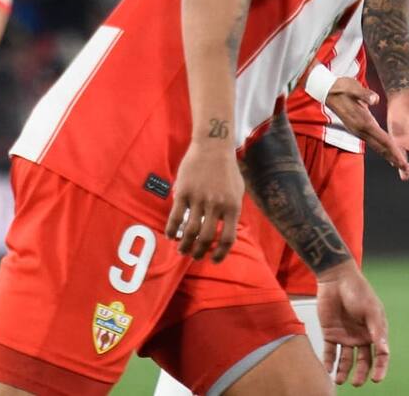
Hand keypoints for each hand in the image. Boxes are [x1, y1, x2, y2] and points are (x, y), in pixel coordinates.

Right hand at [164, 140, 242, 261]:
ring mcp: (199, 198)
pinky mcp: (184, 192)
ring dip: (184, 245)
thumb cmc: (227, 170)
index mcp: (232, 206)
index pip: (228, 238)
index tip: (213, 260)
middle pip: (207, 238)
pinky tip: (170, 236)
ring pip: (190, 231)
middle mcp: (217, 205)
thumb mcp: (238, 191)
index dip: (220, 253)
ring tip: (181, 250)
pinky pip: (176, 217)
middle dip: (199, 252)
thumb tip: (229, 234)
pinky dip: (172, 231)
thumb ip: (233, 212)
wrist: (213, 146)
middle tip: (193, 255)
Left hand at [318, 260, 389, 386]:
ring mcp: (345, 336)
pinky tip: (328, 370)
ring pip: (346, 360)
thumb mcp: (370, 310)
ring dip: (343, 371)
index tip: (377, 379)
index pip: (380, 354)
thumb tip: (385, 351)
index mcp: (374, 331)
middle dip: (361, 374)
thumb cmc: (358, 291)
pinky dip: (329, 362)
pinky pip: (330, 352)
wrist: (336, 278)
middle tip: (356, 384)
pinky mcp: (330, 334)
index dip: (380, 368)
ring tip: (339, 380)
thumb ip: (377, 331)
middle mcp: (360, 336)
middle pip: (363, 361)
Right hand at [325, 79, 408, 180]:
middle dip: (396, 160)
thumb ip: (364, 94)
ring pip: (378, 147)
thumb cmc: (342, 88)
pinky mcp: (359, 129)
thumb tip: (375, 99)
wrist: (327, 91)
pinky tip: (391, 156)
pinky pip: (375, 143)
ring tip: (404, 168)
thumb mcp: (352, 87)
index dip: (394, 150)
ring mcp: (360, 131)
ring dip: (391, 158)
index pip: (382, 139)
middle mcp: (361, 130)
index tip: (403, 161)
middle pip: (382, 148)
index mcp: (363, 122)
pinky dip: (384, 151)